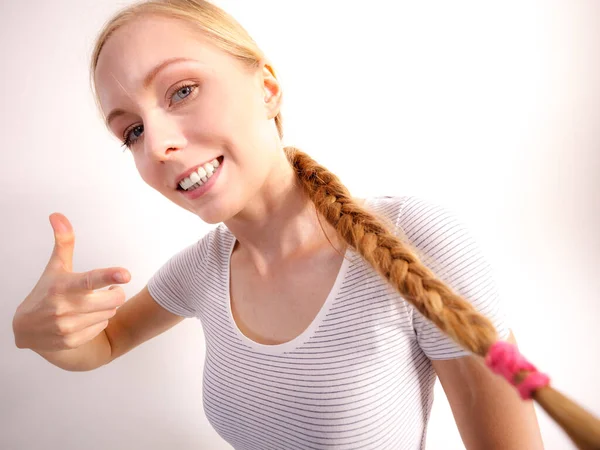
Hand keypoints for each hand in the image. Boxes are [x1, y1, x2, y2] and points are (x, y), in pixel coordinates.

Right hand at [12, 213, 129, 351]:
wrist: (26, 330)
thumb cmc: (45, 293)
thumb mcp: (55, 268)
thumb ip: (63, 242)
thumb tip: (58, 215)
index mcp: (62, 286)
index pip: (90, 280)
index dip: (110, 275)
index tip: (125, 274)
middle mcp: (64, 307)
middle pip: (113, 300)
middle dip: (115, 293)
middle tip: (106, 291)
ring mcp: (68, 326)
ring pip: (110, 313)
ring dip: (106, 308)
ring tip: (90, 305)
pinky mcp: (72, 341)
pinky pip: (102, 327)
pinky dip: (98, 321)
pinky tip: (84, 318)